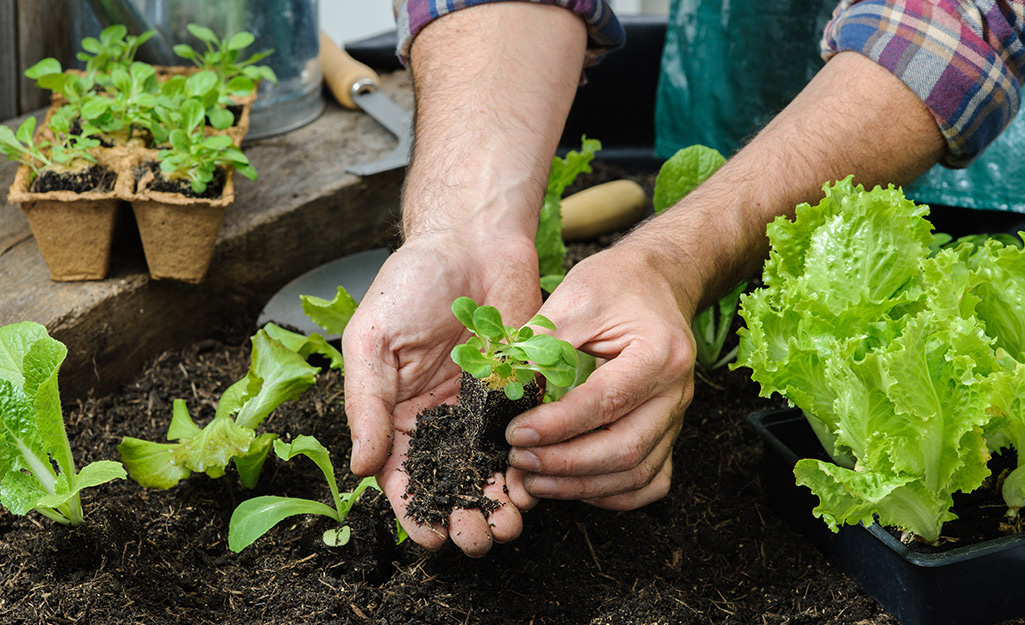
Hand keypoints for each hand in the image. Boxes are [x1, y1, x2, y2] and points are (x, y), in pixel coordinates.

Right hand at [341, 230, 541, 555]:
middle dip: (462, 518)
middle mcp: (440, 419)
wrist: (474, 238)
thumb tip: (362, 467)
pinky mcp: (520, 393)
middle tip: (477, 540)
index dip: (413, 512)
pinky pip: (525, 439)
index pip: (402, 476)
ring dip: (498, 504)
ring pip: (490, 471)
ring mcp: (482, 409)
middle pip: (450, 483)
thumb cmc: (412, 281)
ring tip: (508, 528)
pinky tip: (533, 488)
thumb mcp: (373, 341)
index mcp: (397, 412)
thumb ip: (367, 404)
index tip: (430, 539)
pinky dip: (529, 467)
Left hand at [504, 243, 696, 509]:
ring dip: (582, 486)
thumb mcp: (575, 298)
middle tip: (519, 462)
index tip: (514, 434)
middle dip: (566, 465)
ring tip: (534, 481)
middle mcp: (676, 391)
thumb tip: (501, 388)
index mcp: (658, 353)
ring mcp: (677, 416)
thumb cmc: (616, 284)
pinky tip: (574, 487)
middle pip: (626, 450)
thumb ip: (541, 344)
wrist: (658, 281)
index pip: (605, 402)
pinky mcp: (669, 431)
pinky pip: (651, 480)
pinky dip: (614, 494)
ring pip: (638, 474)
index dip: (557, 425)